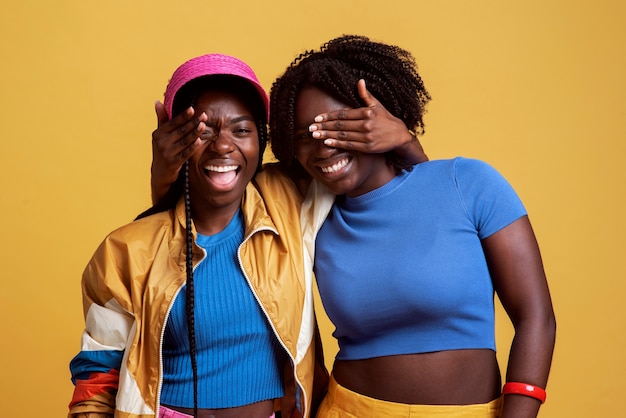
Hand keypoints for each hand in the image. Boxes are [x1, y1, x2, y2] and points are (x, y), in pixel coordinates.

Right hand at [150, 101, 206, 203]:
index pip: (173, 122)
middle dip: (193, 122)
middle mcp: (161, 143)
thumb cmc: (163, 150)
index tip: (193, 109)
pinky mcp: (173, 163)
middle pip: (181, 131)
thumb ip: (161, 119)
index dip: (183, 116)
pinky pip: (185, 153)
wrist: (160, 173)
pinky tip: (199, 141)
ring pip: (184, 141)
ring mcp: (167, 153)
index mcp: (157, 134)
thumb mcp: (159, 135)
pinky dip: (192, 147)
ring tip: (203, 125)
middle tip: (204, 115)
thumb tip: (157, 101)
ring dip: (195, 133)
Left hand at [307, 79, 427, 162]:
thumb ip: (366, 95)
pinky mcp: (368, 147)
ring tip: (315, 135)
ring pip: (343, 135)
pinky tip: (327, 142)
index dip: (329, 116)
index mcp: (366, 112)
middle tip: (310, 127)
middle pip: (340, 125)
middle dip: (324, 126)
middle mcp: (366, 124)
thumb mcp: (377, 105)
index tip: (317, 118)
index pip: (343, 114)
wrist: (399, 135)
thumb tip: (359, 81)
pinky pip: (349, 145)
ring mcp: (366, 136)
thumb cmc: (386, 119)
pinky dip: (337, 143)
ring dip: (327, 135)